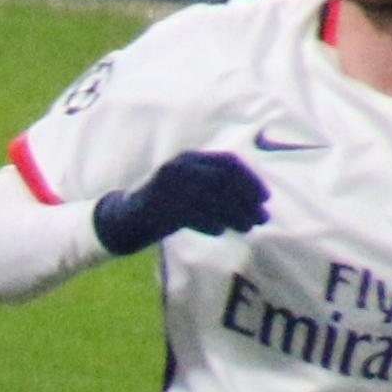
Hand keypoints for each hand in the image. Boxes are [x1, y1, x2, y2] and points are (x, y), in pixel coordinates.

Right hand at [93, 151, 269, 254]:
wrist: (125, 219)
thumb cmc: (167, 206)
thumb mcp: (192, 189)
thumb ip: (217, 188)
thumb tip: (256, 200)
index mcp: (189, 158)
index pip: (227, 163)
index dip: (250, 179)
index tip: (265, 197)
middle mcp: (179, 167)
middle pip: (223, 180)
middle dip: (247, 200)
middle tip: (263, 218)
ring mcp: (168, 186)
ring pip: (211, 199)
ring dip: (234, 215)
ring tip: (248, 228)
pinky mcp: (159, 206)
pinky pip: (192, 215)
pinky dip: (209, 223)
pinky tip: (219, 232)